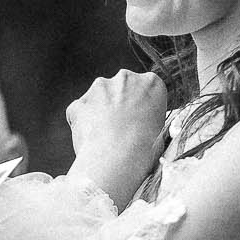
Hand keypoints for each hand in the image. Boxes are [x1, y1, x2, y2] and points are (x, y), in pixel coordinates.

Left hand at [65, 68, 166, 209]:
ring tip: (105, 139)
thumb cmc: (145, 151)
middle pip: (121, 89)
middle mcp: (125, 78)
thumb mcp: (160, 131)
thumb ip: (149, 120)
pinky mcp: (79, 103)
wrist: (117, 160)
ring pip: (98, 98)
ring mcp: (99, 88)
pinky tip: (90, 141)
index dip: (141, 107)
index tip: (139, 122)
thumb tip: (144, 128)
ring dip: (100, 112)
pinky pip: (79, 112)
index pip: (146, 89)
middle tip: (121, 131)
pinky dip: (82, 124)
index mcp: (152, 83)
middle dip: (119, 105)